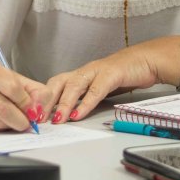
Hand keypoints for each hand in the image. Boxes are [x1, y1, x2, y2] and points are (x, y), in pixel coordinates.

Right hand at [0, 60, 49, 132]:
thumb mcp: (18, 80)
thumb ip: (35, 92)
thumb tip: (39, 110)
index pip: (12, 88)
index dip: (26, 102)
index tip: (33, 109)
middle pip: (2, 108)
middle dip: (20, 119)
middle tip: (27, 123)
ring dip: (10, 125)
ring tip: (12, 119)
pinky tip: (0, 121)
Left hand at [44, 47, 160, 122]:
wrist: (146, 61)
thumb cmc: (122, 76)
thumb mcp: (99, 89)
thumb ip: (84, 99)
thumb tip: (68, 116)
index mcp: (79, 75)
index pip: (54, 85)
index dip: (42, 99)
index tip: (33, 114)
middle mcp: (84, 71)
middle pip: (58, 83)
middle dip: (46, 101)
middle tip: (38, 117)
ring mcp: (97, 71)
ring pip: (74, 86)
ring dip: (63, 103)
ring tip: (57, 119)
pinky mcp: (112, 74)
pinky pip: (96, 90)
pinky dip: (85, 103)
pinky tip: (78, 114)